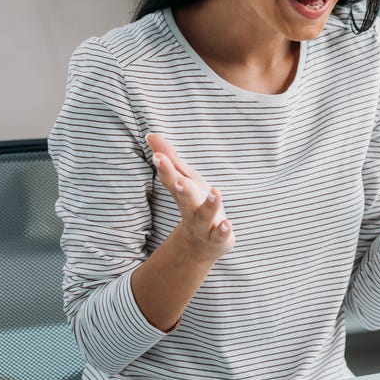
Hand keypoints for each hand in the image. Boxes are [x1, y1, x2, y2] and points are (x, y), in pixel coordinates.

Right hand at [147, 133, 235, 260]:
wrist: (202, 244)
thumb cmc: (195, 203)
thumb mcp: (184, 178)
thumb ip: (170, 159)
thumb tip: (151, 135)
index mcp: (182, 193)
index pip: (171, 179)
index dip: (164, 168)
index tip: (157, 156)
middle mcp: (190, 209)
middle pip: (184, 198)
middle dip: (182, 189)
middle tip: (179, 181)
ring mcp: (204, 225)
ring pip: (205, 216)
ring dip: (210, 206)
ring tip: (216, 192)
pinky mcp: (218, 238)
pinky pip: (220, 236)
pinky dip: (224, 231)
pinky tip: (228, 224)